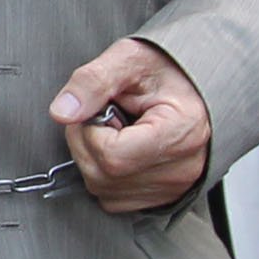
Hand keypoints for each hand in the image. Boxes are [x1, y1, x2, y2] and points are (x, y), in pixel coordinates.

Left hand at [50, 38, 212, 213]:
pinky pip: (114, 199)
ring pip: (103, 190)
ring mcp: (175, 187)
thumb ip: (93, 82)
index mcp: (181, 130)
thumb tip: (63, 112)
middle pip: (103, 176)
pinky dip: (106, 175)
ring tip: (118, 130)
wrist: (194, 83)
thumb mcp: (128, 59)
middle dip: (88, 142)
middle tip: (105, 115)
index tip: (101, 109)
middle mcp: (183, 167)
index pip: (112, 156)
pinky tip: (123, 148)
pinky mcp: (164, 197)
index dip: (90, 131)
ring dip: (95, 158)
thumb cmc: (169, 69)